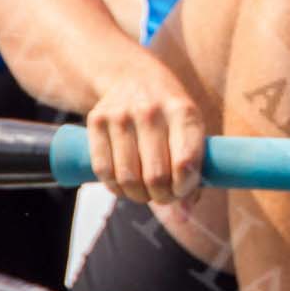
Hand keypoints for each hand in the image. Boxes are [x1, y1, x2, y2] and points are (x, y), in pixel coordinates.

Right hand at [85, 54, 206, 204]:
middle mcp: (151, 110)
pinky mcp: (97, 120)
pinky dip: (115, 187)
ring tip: (144, 192)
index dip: (184, 188)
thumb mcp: (188, 127)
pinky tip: (124, 186)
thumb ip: (193, 169)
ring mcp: (121, 114)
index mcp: (183, 111)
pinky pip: (103, 170)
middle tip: (163, 196)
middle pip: (155, 176)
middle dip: (161, 196)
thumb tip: (185, 216)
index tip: (182, 191)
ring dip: (137, 195)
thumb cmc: (168, 111)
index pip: (186, 162)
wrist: (131, 74)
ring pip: (128, 178)